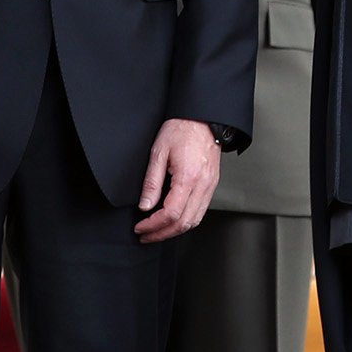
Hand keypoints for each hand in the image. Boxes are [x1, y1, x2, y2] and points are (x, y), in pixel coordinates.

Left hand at [132, 118, 220, 242]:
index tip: (140, 227)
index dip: (153, 225)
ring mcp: (210, 186)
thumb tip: (145, 205)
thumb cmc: (181, 129)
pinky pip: (200, 211)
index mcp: (188, 178)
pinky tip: (173, 219)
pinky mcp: (212, 184)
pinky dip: (186, 220)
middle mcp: (202, 185)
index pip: (170, 214)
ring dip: (175, 230)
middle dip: (162, 234)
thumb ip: (151, 182)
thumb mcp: (158, 152)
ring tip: (157, 231)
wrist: (203, 117)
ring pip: (195, 221)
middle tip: (145, 235)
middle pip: (184, 223)